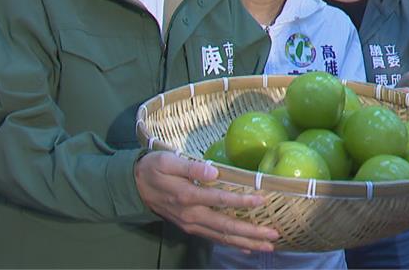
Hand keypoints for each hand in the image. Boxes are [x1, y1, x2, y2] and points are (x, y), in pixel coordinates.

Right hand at [135, 151, 278, 251]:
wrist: (135, 185)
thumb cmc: (154, 168)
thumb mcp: (167, 161)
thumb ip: (191, 167)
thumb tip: (214, 172)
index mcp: (187, 197)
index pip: (220, 200)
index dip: (241, 201)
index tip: (261, 200)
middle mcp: (191, 215)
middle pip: (226, 227)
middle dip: (251, 233)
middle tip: (273, 235)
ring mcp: (191, 224)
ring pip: (222, 237)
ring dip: (246, 242)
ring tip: (268, 246)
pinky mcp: (190, 227)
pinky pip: (214, 238)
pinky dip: (232, 244)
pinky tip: (247, 248)